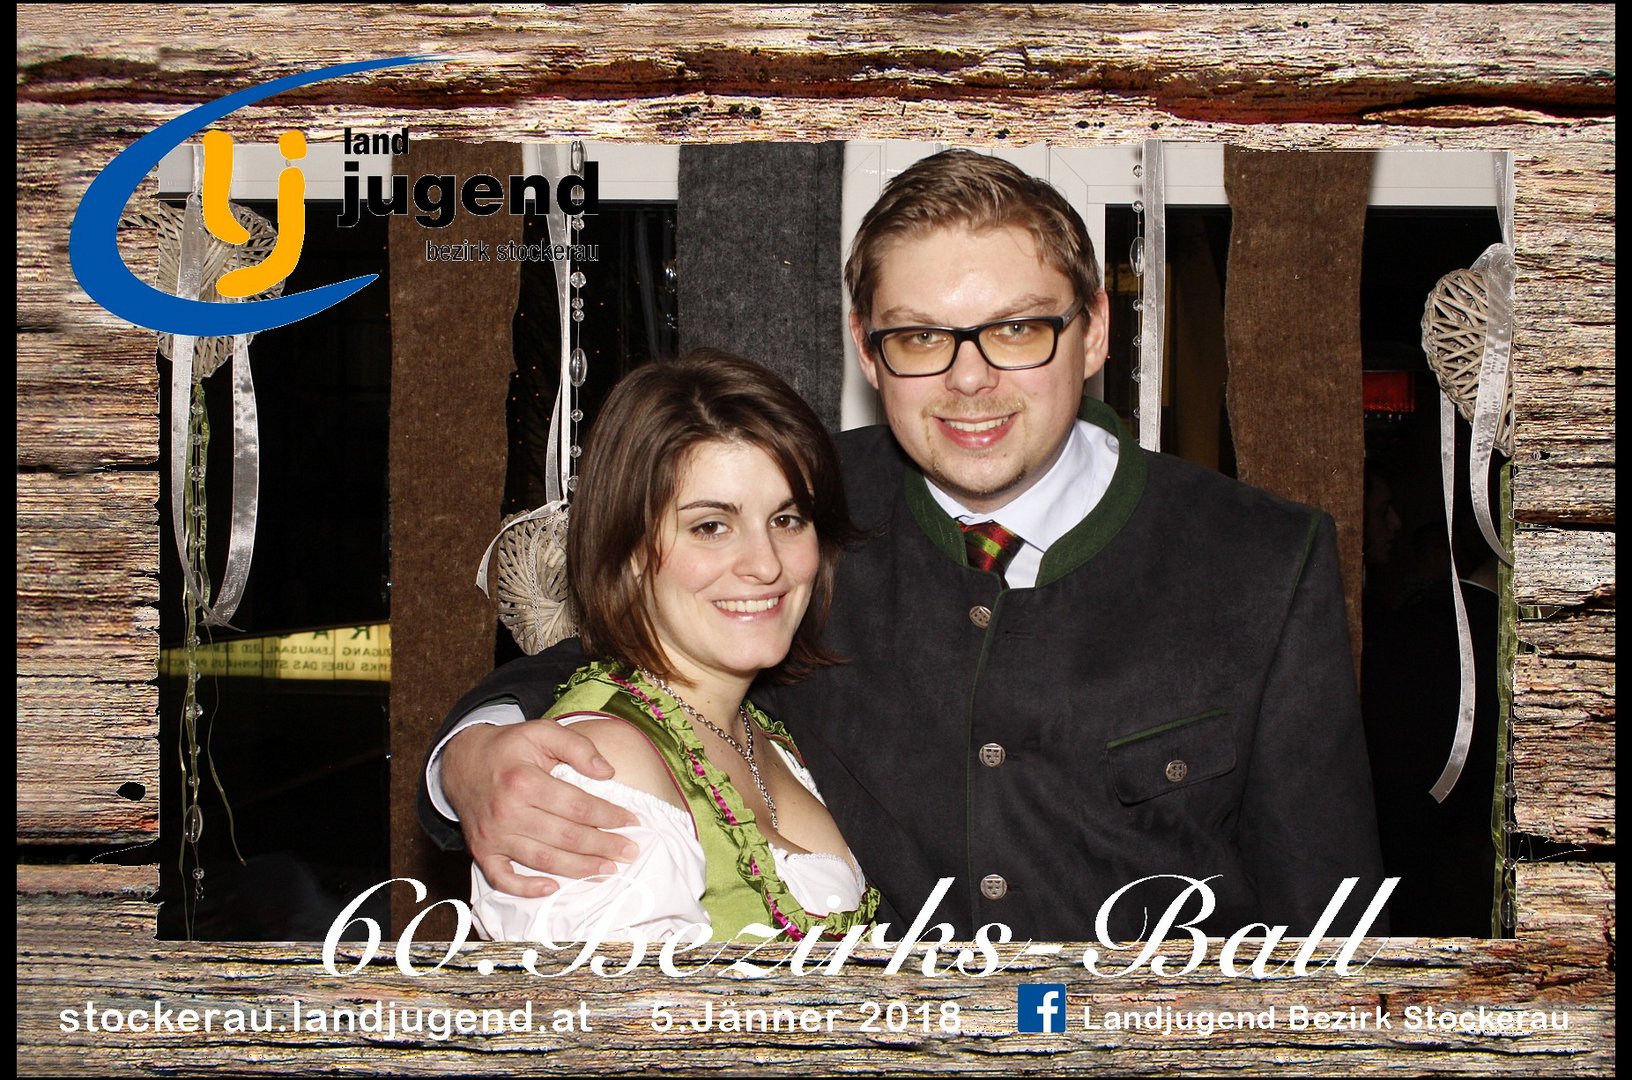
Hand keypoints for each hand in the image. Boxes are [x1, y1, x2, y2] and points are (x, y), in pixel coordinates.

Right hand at [441, 719, 641, 896]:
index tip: (632, 821)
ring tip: (608, 870)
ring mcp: (492, 835)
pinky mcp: (481, 850)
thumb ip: (577, 747)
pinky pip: (502, 878)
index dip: (608, 815)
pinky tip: (552, 888)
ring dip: (579, 869)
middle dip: (603, 846)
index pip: (577, 805)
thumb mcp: (542, 731)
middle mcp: (507, 811)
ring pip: (543, 859)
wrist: (462, 761)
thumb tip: (608, 773)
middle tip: (630, 852)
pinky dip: (526, 888)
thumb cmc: (509, 747)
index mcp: (524, 780)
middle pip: (565, 836)